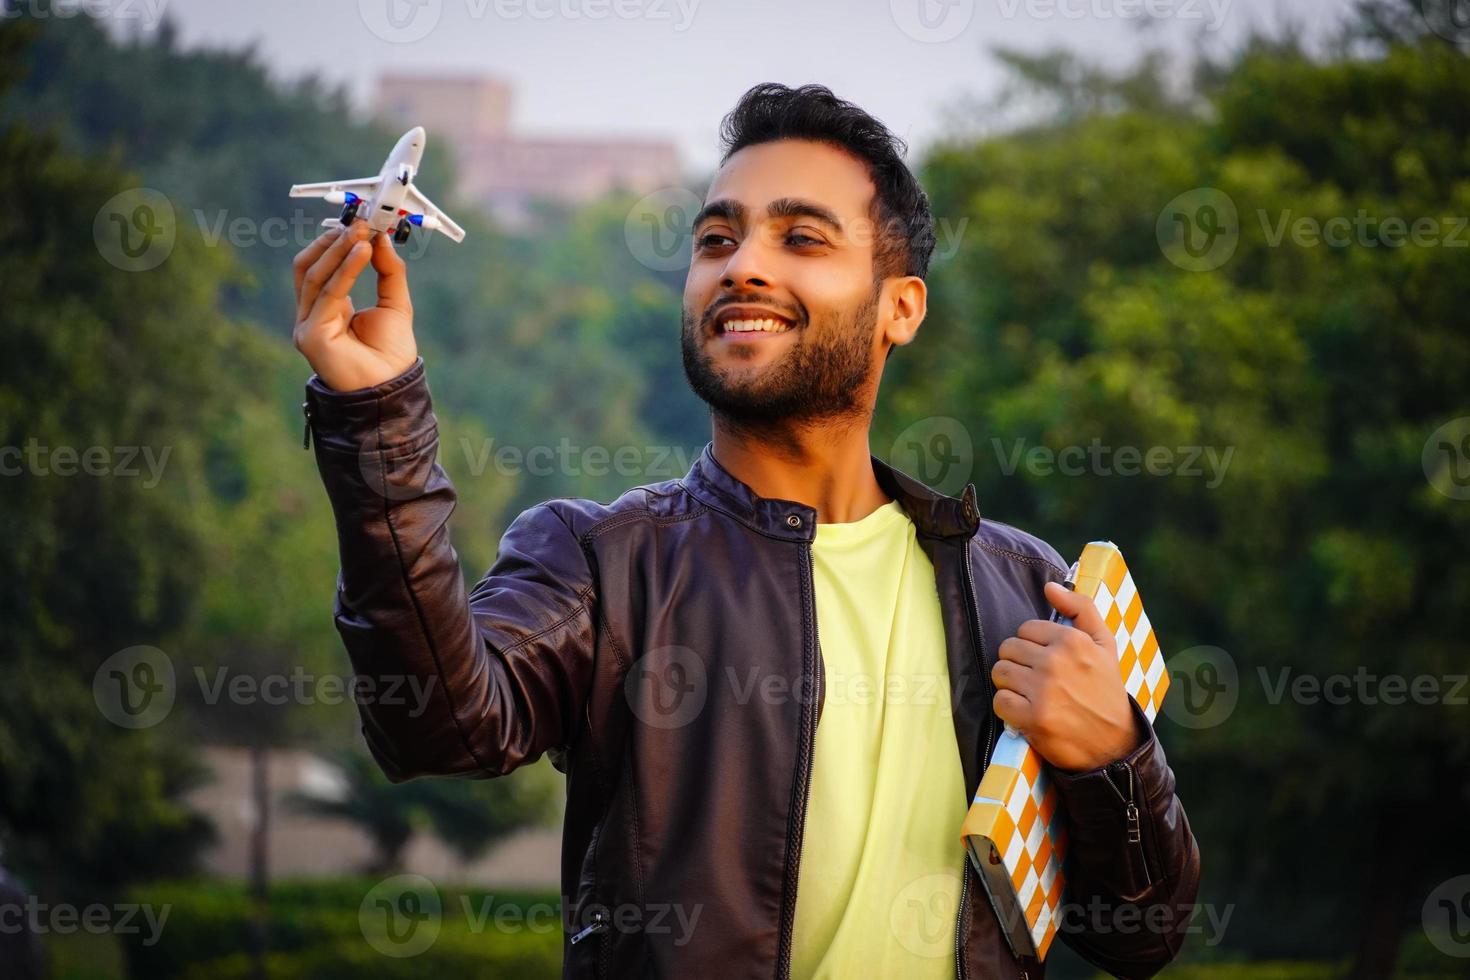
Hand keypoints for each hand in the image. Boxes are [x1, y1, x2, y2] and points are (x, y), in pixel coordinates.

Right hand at [292, 220, 416, 391]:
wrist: (392, 389)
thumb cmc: (391, 354)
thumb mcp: (395, 303)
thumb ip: (388, 271)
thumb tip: (380, 237)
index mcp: (327, 309)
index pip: (320, 267)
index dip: (336, 242)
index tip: (361, 223)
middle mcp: (311, 316)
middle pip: (308, 267)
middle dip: (332, 241)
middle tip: (359, 222)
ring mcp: (306, 325)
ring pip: (314, 276)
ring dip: (339, 249)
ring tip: (363, 232)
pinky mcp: (310, 335)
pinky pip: (328, 294)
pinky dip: (346, 269)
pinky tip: (363, 252)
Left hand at [991, 580, 1143, 772]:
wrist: (1115, 743)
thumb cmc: (1106, 690)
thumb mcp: (1104, 645)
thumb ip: (1081, 608)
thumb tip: (1049, 586)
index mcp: (1072, 641)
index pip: (1025, 629)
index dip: (1032, 645)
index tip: (1046, 660)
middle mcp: (1055, 662)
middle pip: (1008, 649)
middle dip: (1018, 663)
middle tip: (1036, 678)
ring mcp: (1043, 691)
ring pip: (999, 672)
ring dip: (1010, 684)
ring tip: (1029, 693)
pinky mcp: (1032, 718)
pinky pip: (999, 701)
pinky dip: (1008, 708)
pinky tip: (1025, 711)